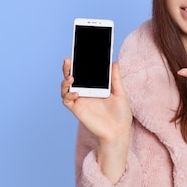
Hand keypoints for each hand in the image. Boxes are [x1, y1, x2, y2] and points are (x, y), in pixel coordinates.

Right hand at [61, 58, 131, 183]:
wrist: (118, 132)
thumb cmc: (121, 115)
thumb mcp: (120, 94)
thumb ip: (115, 79)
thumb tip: (114, 63)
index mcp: (95, 87)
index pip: (85, 72)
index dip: (80, 63)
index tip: (79, 53)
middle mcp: (85, 92)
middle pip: (72, 77)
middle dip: (68, 68)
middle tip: (68, 60)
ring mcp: (80, 100)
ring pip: (66, 87)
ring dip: (65, 80)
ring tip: (71, 77)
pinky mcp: (77, 109)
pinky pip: (67, 100)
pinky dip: (68, 94)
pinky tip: (75, 92)